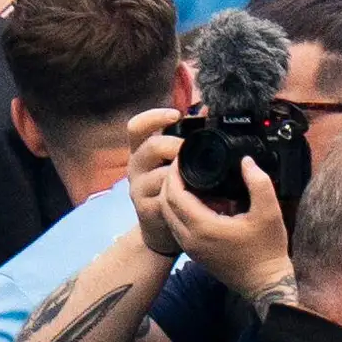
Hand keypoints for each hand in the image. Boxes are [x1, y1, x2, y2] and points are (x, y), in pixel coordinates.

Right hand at [121, 111, 187, 256]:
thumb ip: (184, 139)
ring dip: (182, 172)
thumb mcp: (173, 163)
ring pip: (160, 174)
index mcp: (141, 151)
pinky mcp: (147, 210)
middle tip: (194, 151)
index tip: (176, 114)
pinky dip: (185, 195)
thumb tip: (205, 110)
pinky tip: (198, 196)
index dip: (154, 117)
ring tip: (199, 175)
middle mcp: (136, 167)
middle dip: (177, 145)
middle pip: (152, 146)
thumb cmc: (173, 189)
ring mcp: (139, 189)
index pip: (137, 127)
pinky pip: (166, 198)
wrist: (160, 231)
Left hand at [159, 158, 294, 306]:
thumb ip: (258, 182)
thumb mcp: (269, 212)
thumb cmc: (267, 250)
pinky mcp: (194, 253)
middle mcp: (189, 238)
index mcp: (203, 227)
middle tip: (183, 166)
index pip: (173, 195)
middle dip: (170, 182)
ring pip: (168, 216)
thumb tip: (245, 161)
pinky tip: (199, 201)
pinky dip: (180, 211)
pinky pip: (177, 226)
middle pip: (165, 204)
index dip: (174, 173)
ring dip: (173, 197)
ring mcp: (189, 248)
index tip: (183, 158)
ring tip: (191, 181)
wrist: (264, 283)